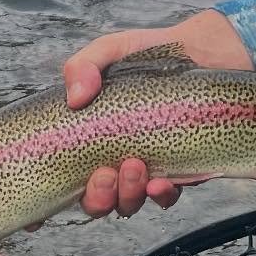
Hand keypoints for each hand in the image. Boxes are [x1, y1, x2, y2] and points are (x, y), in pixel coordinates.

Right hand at [64, 10, 253, 217]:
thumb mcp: (110, 51)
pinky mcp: (182, 170)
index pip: (66, 181)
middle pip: (97, 201)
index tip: (51, 204)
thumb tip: (75, 98)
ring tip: (135, 165)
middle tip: (105, 172)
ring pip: (129, 203)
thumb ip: (84, 66)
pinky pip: (167, 198)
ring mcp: (150, 169)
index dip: (53, 203)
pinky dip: (160, 196)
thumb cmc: (149, 54)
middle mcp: (117, 160)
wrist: (205, 51)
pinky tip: (161, 182)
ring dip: (127, 195)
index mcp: (93, 141)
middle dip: (97, 197)